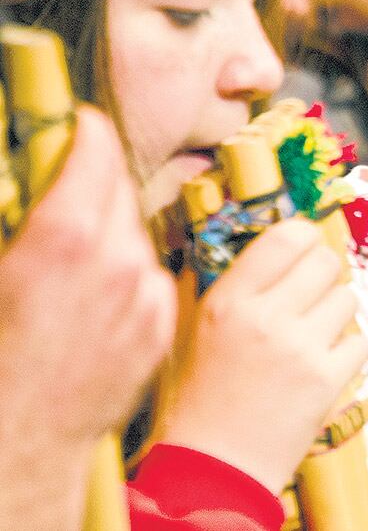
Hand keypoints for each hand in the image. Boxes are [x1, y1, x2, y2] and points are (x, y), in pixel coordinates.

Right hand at [0, 107, 174, 519]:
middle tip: (74, 181)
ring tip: (78, 255)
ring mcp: (146, 292)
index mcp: (63, 239)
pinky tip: (97, 294)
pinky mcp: (161, 321)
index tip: (81, 125)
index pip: (94, 151)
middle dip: (96, 178)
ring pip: (135, 233)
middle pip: (118, 188)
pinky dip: (129, 273)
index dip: (87, 132)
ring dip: (112, 230)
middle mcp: (116, 258)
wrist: (24, 434)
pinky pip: (149, 275)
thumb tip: (33, 190)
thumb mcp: (2, 268)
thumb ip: (18, 216)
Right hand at [159, 217, 367, 493]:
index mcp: (230, 300)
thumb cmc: (209, 393)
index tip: (307, 249)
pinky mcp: (327, 378)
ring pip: (348, 299)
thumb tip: (297, 244)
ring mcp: (299, 347)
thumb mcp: (210, 326)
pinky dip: (347, 352)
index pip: (286, 238)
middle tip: (312, 298)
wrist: (216, 464)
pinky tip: (321, 366)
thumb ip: (249, 285)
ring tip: (312, 338)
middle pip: (326, 262)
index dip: (306, 238)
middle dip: (325, 276)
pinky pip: (360, 341)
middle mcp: (265, 317)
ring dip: (337, 315)